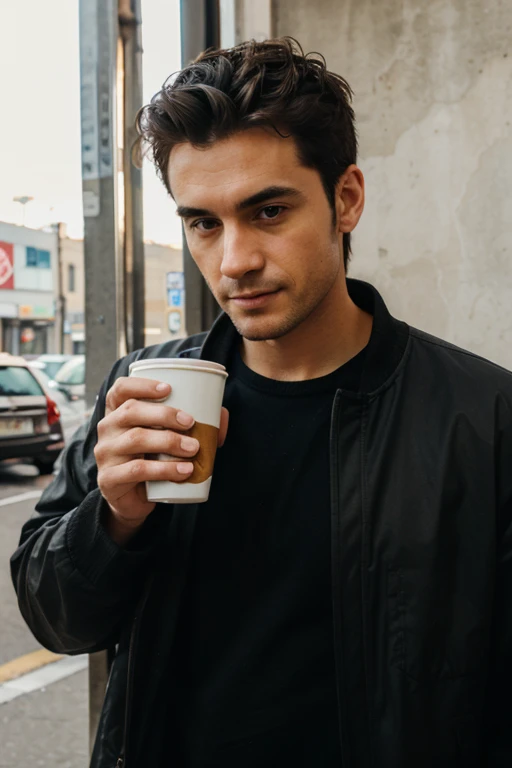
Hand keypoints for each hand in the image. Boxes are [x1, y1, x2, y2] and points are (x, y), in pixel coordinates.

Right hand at [95, 376, 228, 544]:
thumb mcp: (167, 439)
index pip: (120, 390)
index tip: (168, 388)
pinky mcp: (109, 479)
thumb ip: (192, 424)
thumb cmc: (152, 460)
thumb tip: (221, 416)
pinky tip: (184, 470)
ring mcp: (105, 454)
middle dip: (164, 414)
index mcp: (117, 412)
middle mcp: (107, 429)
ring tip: (193, 448)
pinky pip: (137, 470)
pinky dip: (164, 469)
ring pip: (135, 440)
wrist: (134, 501)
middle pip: (130, 411)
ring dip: (168, 441)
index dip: (141, 385)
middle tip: (190, 423)